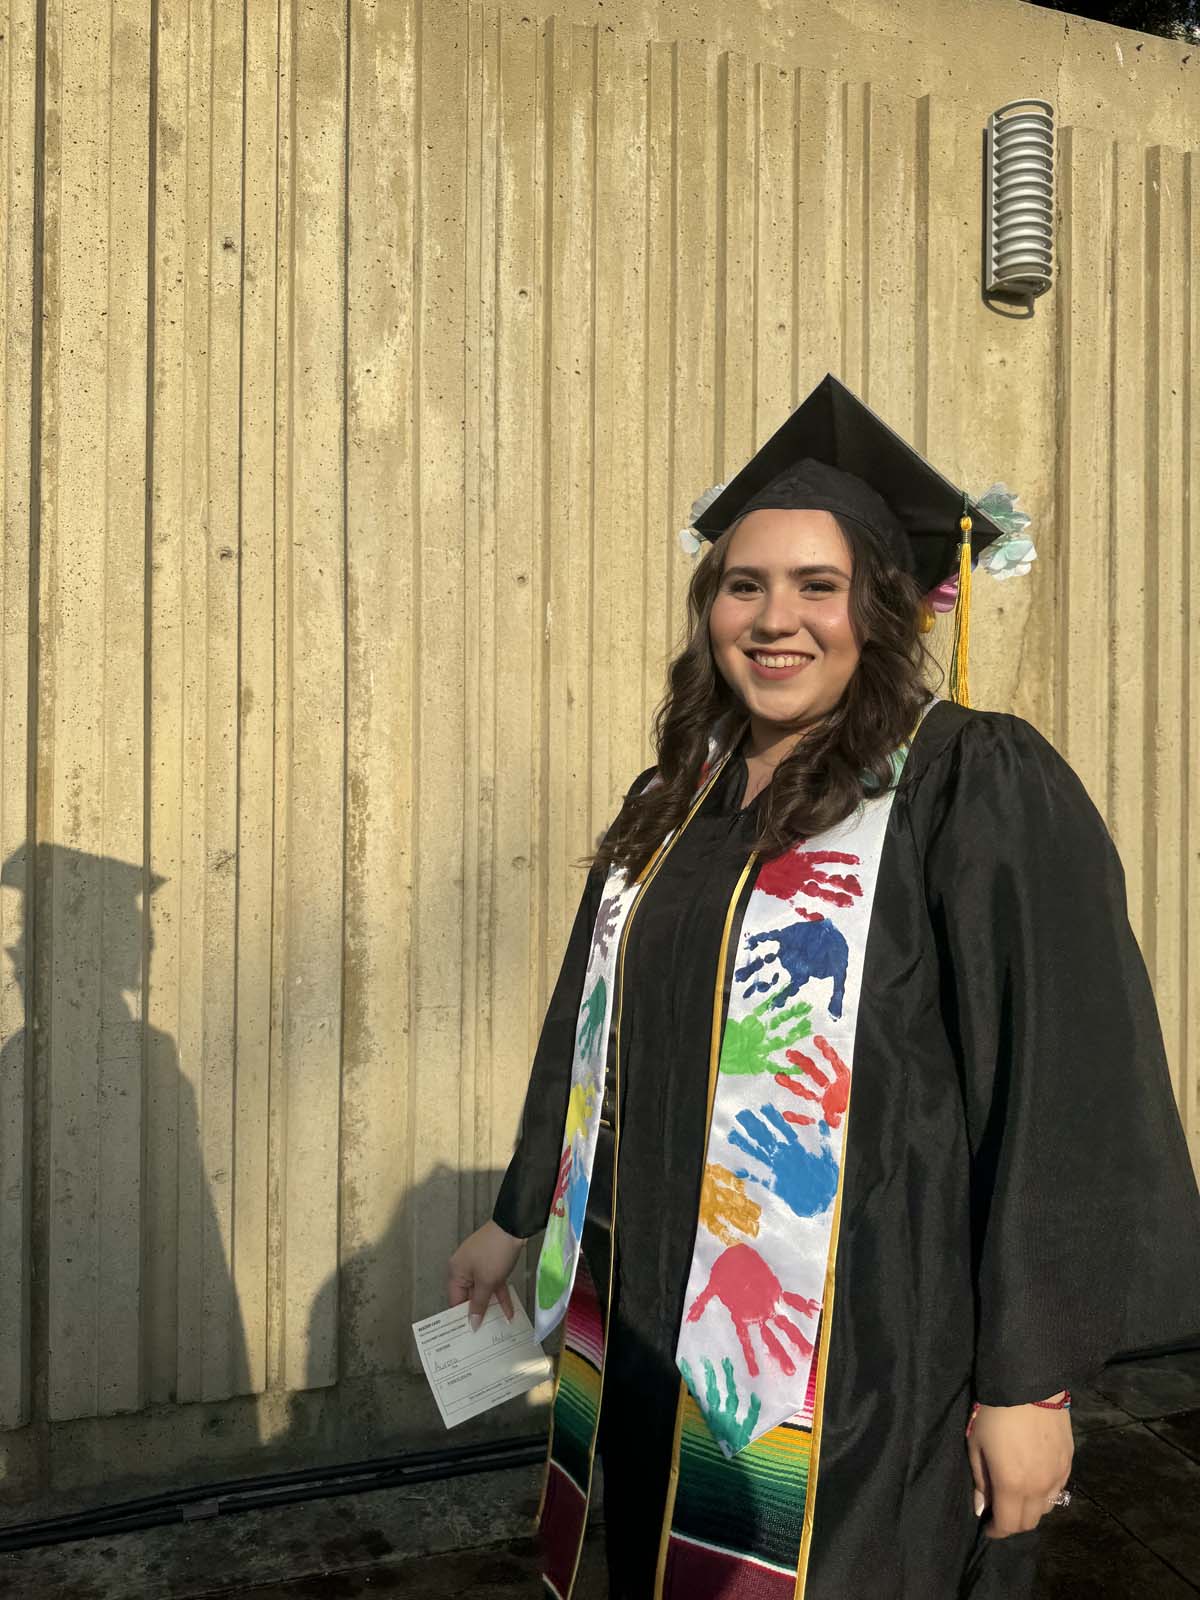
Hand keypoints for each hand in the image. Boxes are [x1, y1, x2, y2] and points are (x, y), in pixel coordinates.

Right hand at [447, 1221, 523, 1330]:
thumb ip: (479, 1303)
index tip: (468, 1335)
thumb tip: (472, 1323)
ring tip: (498, 1326)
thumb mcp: (486, 1281)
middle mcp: (465, 1269)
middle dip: (479, 1313)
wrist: (514, 1227)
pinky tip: (509, 1311)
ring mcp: (479, 1266)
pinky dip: (500, 1295)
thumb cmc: (495, 1252)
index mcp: (456, 1272)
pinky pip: (493, 1284)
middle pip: (469, 1297)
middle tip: (484, 1335)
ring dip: (492, 1306)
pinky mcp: (492, 1263)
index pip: (455, 1300)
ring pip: (483, 1291)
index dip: (462, 1317)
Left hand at [968, 1395, 1073, 1537]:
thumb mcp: (976, 1443)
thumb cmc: (994, 1412)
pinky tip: (1035, 1480)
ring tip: (1017, 1495)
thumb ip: (980, 1479)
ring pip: (1046, 1508)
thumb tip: (982, 1507)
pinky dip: (1046, 1493)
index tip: (987, 1526)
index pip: (1009, 1525)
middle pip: (1030, 1522)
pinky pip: (1058, 1489)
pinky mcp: (1069, 1461)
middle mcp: (1039, 1487)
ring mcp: (1058, 1475)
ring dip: (1031, 1509)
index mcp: (1013, 1484)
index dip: (996, 1530)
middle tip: (1000, 1510)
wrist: (1029, 1383)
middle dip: (1013, 1522)